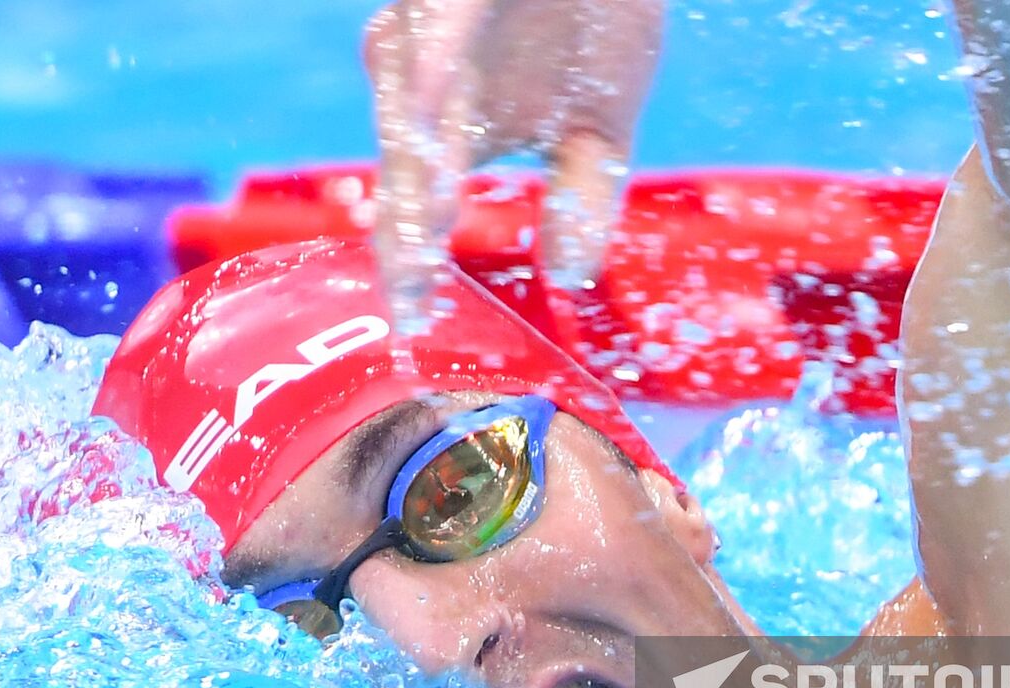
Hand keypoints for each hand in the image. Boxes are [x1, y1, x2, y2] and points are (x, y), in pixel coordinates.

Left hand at [365, 0, 663, 318]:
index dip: (422, 268)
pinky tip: (430, 124)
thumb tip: (573, 278)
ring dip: (420, 172)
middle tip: (409, 300)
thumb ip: (585, 197)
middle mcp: (431, 93)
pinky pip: (436, 41)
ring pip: (414, 111)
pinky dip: (433, 81)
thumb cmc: (595, 18)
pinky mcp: (446, 0)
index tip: (422, 332)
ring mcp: (434, 42)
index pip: (430, 210)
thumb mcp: (602, 123)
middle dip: (407, 236)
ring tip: (424, 236)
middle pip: (410, 171)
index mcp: (462, 131)